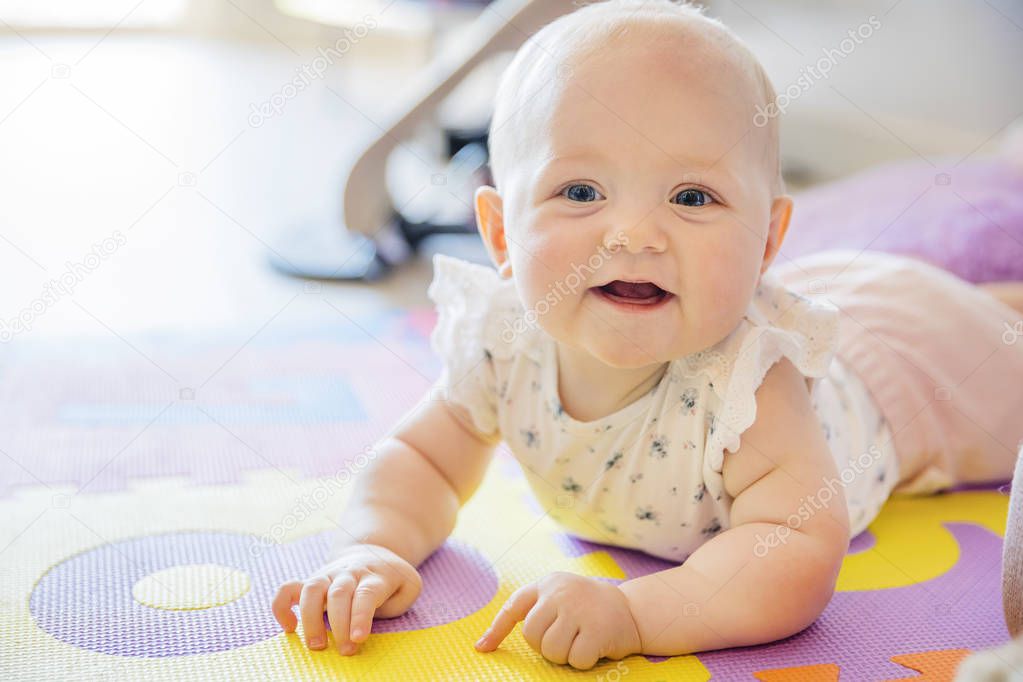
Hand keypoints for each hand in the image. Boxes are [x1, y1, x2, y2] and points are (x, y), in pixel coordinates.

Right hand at [272, 543, 421, 654]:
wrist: (369, 552)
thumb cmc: (390, 578)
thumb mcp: (409, 585)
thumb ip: (400, 601)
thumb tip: (376, 616)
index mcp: (374, 576)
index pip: (366, 594)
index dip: (360, 616)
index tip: (357, 638)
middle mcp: (348, 573)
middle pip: (338, 594)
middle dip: (339, 624)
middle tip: (345, 651)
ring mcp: (327, 576)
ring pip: (311, 589)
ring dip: (310, 618)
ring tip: (316, 645)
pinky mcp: (311, 581)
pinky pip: (288, 589)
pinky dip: (282, 607)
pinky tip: (289, 628)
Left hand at [474, 571, 641, 669]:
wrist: (633, 610)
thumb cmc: (589, 609)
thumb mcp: (560, 598)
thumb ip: (532, 611)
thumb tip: (484, 644)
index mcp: (548, 583)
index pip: (514, 606)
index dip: (497, 629)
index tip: (482, 649)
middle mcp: (560, 592)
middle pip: (531, 636)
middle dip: (546, 646)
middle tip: (566, 638)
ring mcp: (579, 609)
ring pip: (551, 650)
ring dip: (565, 655)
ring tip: (580, 641)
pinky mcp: (596, 628)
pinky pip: (575, 660)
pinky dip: (584, 661)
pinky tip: (595, 646)